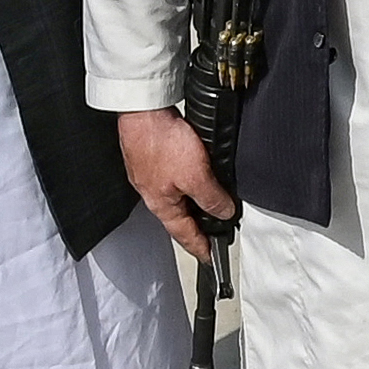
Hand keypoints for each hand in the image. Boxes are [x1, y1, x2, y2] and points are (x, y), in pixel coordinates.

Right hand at [118, 109, 234, 257]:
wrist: (143, 111)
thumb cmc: (162, 142)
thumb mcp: (196, 177)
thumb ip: (211, 198)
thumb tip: (225, 214)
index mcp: (161, 205)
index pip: (183, 235)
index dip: (200, 247)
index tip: (210, 258)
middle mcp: (154, 193)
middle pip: (179, 217)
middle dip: (197, 227)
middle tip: (214, 235)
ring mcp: (153, 175)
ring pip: (178, 197)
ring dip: (195, 205)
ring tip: (212, 209)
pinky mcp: (155, 158)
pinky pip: (176, 179)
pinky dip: (189, 184)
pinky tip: (199, 178)